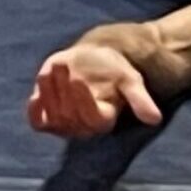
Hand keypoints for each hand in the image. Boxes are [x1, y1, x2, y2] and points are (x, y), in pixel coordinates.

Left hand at [26, 42, 161, 138]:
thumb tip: (155, 119)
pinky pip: (37, 121)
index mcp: (104, 119)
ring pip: (54, 115)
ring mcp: (63, 124)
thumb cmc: (114, 72)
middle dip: (65, 89)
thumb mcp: (130, 81)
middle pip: (70, 114)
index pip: (93, 119)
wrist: (93, 64)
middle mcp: (84, 127)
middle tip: (65, 65)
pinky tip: (36, 95)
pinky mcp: (46, 118)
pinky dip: (35, 110)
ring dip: (51, 91)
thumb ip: (140, 99)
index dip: (84, 101)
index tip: (80, 78)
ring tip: (56, 68)